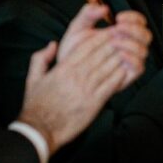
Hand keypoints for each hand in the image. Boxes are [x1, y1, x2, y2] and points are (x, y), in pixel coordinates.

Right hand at [19, 10, 141, 152]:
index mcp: (63, 68)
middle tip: (125, 37)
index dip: (101, 37)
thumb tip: (53, 44)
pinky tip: (126, 69)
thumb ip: (41, 58)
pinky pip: (111, 84)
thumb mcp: (33, 78)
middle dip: (114, 43)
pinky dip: (120, 75)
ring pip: (108, 67)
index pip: (86, 46)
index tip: (110, 32)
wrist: (40, 130)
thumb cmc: (37, 105)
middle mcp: (76, 76)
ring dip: (120, 57)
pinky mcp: (94, 103)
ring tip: (129, 50)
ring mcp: (86, 89)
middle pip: (101, 53)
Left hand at [57, 5, 150, 84]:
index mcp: (122, 33)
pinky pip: (139, 67)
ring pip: (144, 50)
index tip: (118, 17)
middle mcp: (129, 46)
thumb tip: (103, 8)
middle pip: (146, 35)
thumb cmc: (74, 52)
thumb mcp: (77, 29)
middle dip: (134, 29)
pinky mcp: (128, 75)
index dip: (133, 17)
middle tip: (118, 28)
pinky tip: (120, 54)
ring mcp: (130, 61)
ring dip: (131, 43)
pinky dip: (132, 58)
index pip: (139, 22)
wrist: (68, 74)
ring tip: (114, 42)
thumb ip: (88, 14)